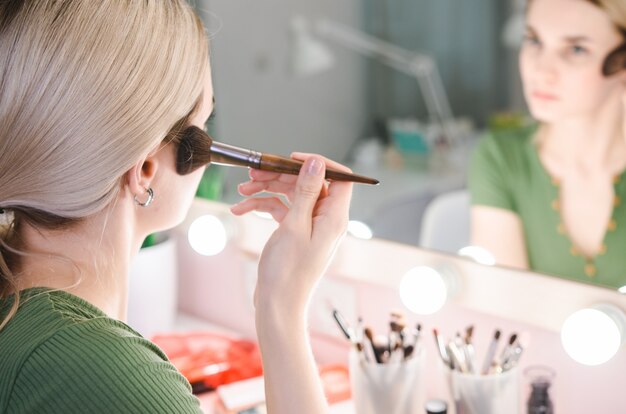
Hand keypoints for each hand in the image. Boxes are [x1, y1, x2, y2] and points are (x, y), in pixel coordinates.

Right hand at [230, 153, 352, 314]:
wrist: (277, 303)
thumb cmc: (288, 271)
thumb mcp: (294, 225)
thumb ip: (306, 191)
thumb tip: (316, 162)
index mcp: (334, 217)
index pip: (339, 177)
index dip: (318, 163)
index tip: (291, 159)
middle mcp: (325, 219)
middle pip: (308, 183)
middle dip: (280, 176)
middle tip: (254, 173)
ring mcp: (310, 225)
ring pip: (291, 195)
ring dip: (266, 190)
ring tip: (242, 190)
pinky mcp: (295, 232)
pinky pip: (281, 210)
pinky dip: (262, 206)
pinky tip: (240, 209)